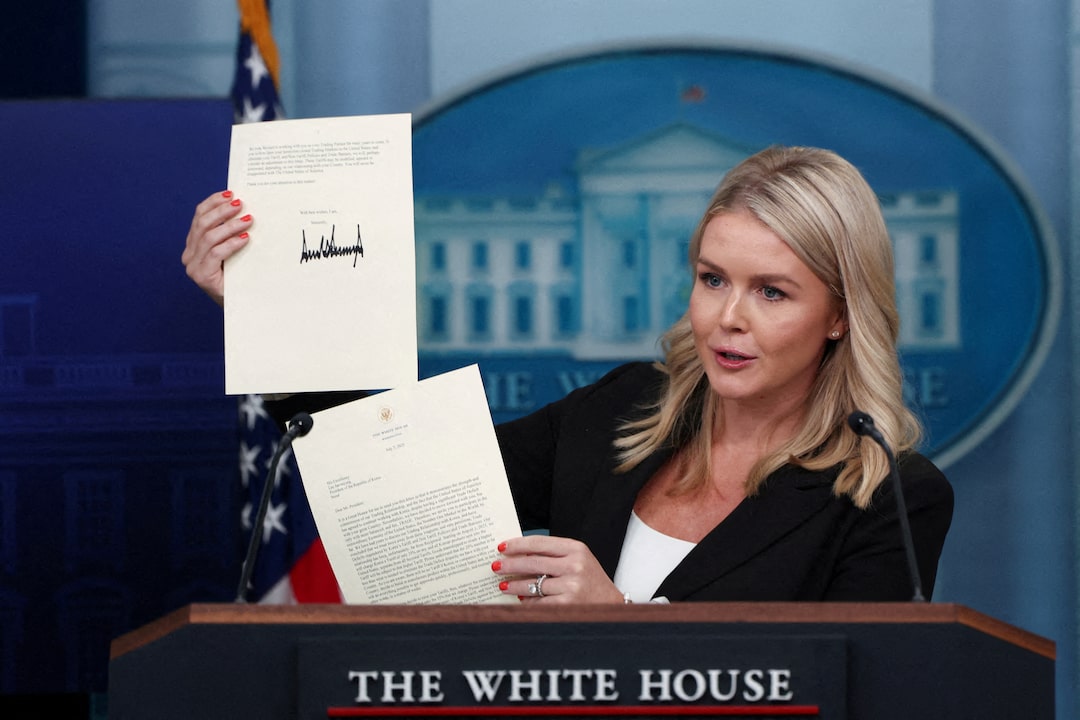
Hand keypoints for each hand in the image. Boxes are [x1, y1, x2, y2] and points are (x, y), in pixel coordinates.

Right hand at [181, 190, 253, 305]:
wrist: (239, 304)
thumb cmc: (237, 276)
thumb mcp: (232, 251)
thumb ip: (230, 233)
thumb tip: (243, 209)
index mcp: (193, 244)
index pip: (199, 217)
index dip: (213, 203)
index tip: (230, 193)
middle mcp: (189, 254)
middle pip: (202, 224)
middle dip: (222, 211)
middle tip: (241, 205)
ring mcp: (193, 266)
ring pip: (209, 237)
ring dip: (230, 226)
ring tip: (248, 220)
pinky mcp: (202, 276)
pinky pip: (216, 253)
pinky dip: (232, 243)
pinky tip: (245, 238)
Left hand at [492, 535, 624, 603]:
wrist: (611, 605)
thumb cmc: (590, 581)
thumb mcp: (577, 560)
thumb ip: (553, 555)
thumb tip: (518, 556)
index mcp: (576, 549)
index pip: (539, 543)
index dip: (517, 544)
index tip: (502, 547)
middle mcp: (574, 565)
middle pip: (532, 562)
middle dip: (510, 565)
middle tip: (496, 567)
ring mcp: (571, 585)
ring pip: (532, 584)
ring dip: (514, 586)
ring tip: (503, 586)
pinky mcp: (567, 604)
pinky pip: (539, 602)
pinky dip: (528, 602)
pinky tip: (520, 600)